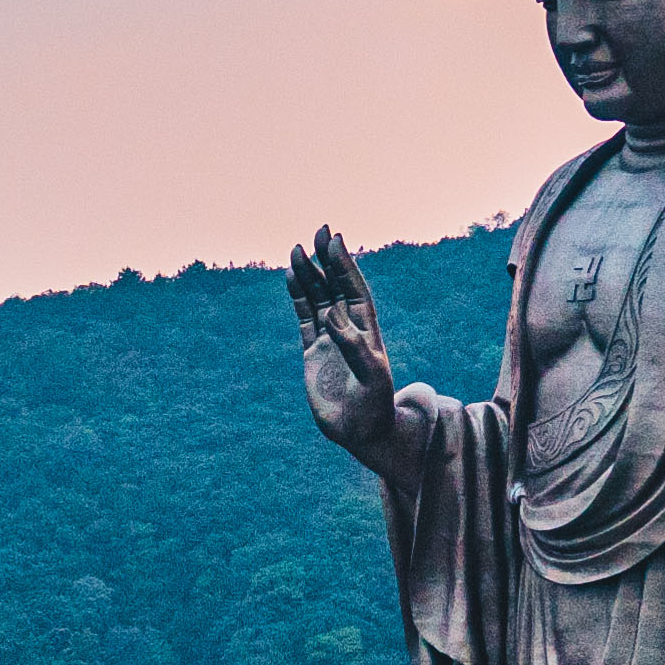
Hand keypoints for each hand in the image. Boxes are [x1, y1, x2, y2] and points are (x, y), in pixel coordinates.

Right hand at [288, 226, 399, 466]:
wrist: (361, 433)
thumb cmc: (373, 407)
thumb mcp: (370, 378)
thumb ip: (353, 346)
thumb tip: (333, 314)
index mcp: (367, 331)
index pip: (355, 290)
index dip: (345, 266)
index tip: (335, 241)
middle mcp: (348, 329)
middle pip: (336, 286)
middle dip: (327, 260)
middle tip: (318, 231)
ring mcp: (329, 338)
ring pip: (317, 298)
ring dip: (308, 274)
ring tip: (296, 250)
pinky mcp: (313, 352)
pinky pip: (304, 318)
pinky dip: (298, 297)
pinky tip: (291, 277)